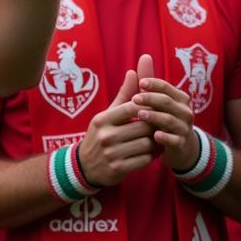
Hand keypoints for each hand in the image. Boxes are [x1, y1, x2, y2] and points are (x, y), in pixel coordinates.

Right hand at [75, 57, 155, 186]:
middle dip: (152, 127)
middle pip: (143, 126)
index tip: (151, 111)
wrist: (85, 166)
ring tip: (152, 140)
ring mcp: (111, 153)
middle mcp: (105, 135)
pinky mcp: (118, 168)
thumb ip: (124, 95)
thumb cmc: (100, 135)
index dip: (147, 108)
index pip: (132, 108)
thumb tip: (133, 72)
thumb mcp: (107, 115)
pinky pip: (144, 159)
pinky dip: (149, 156)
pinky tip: (146, 153)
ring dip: (153, 143)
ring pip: (146, 143)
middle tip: (156, 127)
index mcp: (102, 119)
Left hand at [132, 54, 197, 169]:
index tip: (140, 83)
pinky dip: (165, 137)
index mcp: (178, 98)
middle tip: (134, 98)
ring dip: (155, 116)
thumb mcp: (156, 99)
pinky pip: (174, 140)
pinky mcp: (180, 144)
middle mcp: (184, 111)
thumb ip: (149, 79)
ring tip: (140, 115)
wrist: (179, 146)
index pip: (166, 87)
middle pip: (167, 102)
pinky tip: (154, 136)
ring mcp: (184, 128)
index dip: (154, 84)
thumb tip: (144, 56)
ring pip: (170, 120)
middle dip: (151, 99)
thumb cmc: (163, 117)